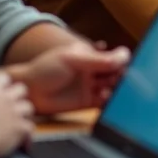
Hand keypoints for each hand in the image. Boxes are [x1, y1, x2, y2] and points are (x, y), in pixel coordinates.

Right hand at [0, 72, 33, 157]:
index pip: (2, 78)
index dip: (3, 84)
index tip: (0, 92)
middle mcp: (4, 98)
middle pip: (21, 88)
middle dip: (19, 96)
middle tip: (12, 107)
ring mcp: (14, 111)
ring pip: (28, 107)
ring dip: (24, 115)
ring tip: (18, 124)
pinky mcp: (20, 127)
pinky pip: (30, 128)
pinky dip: (27, 136)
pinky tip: (22, 144)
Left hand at [14, 42, 130, 114]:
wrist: (28, 91)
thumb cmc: (46, 69)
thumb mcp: (73, 60)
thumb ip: (99, 60)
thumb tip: (125, 55)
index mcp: (90, 55)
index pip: (113, 57)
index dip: (123, 61)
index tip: (129, 64)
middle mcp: (93, 71)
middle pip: (115, 73)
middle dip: (122, 75)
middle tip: (124, 78)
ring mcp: (90, 87)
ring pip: (112, 87)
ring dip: (116, 88)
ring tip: (111, 89)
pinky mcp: (87, 102)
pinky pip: (104, 102)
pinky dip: (109, 101)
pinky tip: (106, 97)